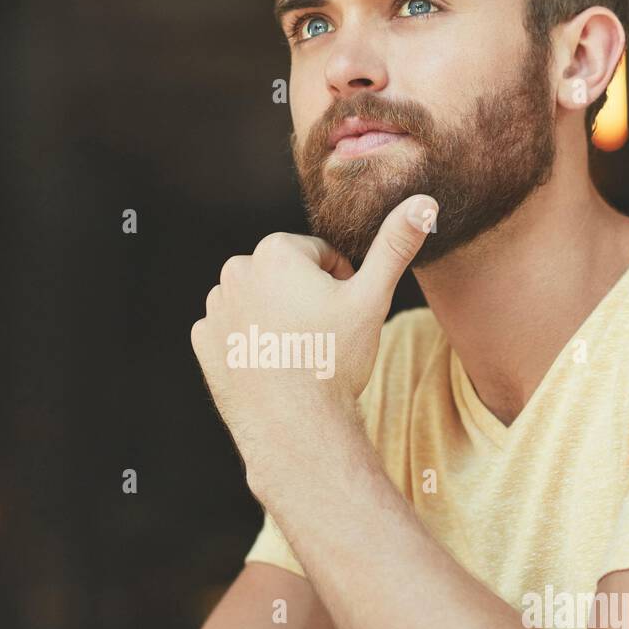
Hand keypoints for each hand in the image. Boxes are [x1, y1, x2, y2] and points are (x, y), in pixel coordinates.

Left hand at [190, 195, 436, 481]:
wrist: (296, 426)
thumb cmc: (334, 361)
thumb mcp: (372, 299)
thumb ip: (394, 246)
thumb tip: (424, 203)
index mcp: (275, 252)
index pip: (318, 256)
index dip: (340, 285)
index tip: (343, 315)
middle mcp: (236, 272)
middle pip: (285, 276)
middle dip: (304, 298)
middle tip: (322, 336)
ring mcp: (216, 308)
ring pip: (258, 301)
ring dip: (276, 318)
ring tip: (297, 353)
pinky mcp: (204, 342)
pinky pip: (232, 331)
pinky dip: (250, 342)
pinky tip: (271, 366)